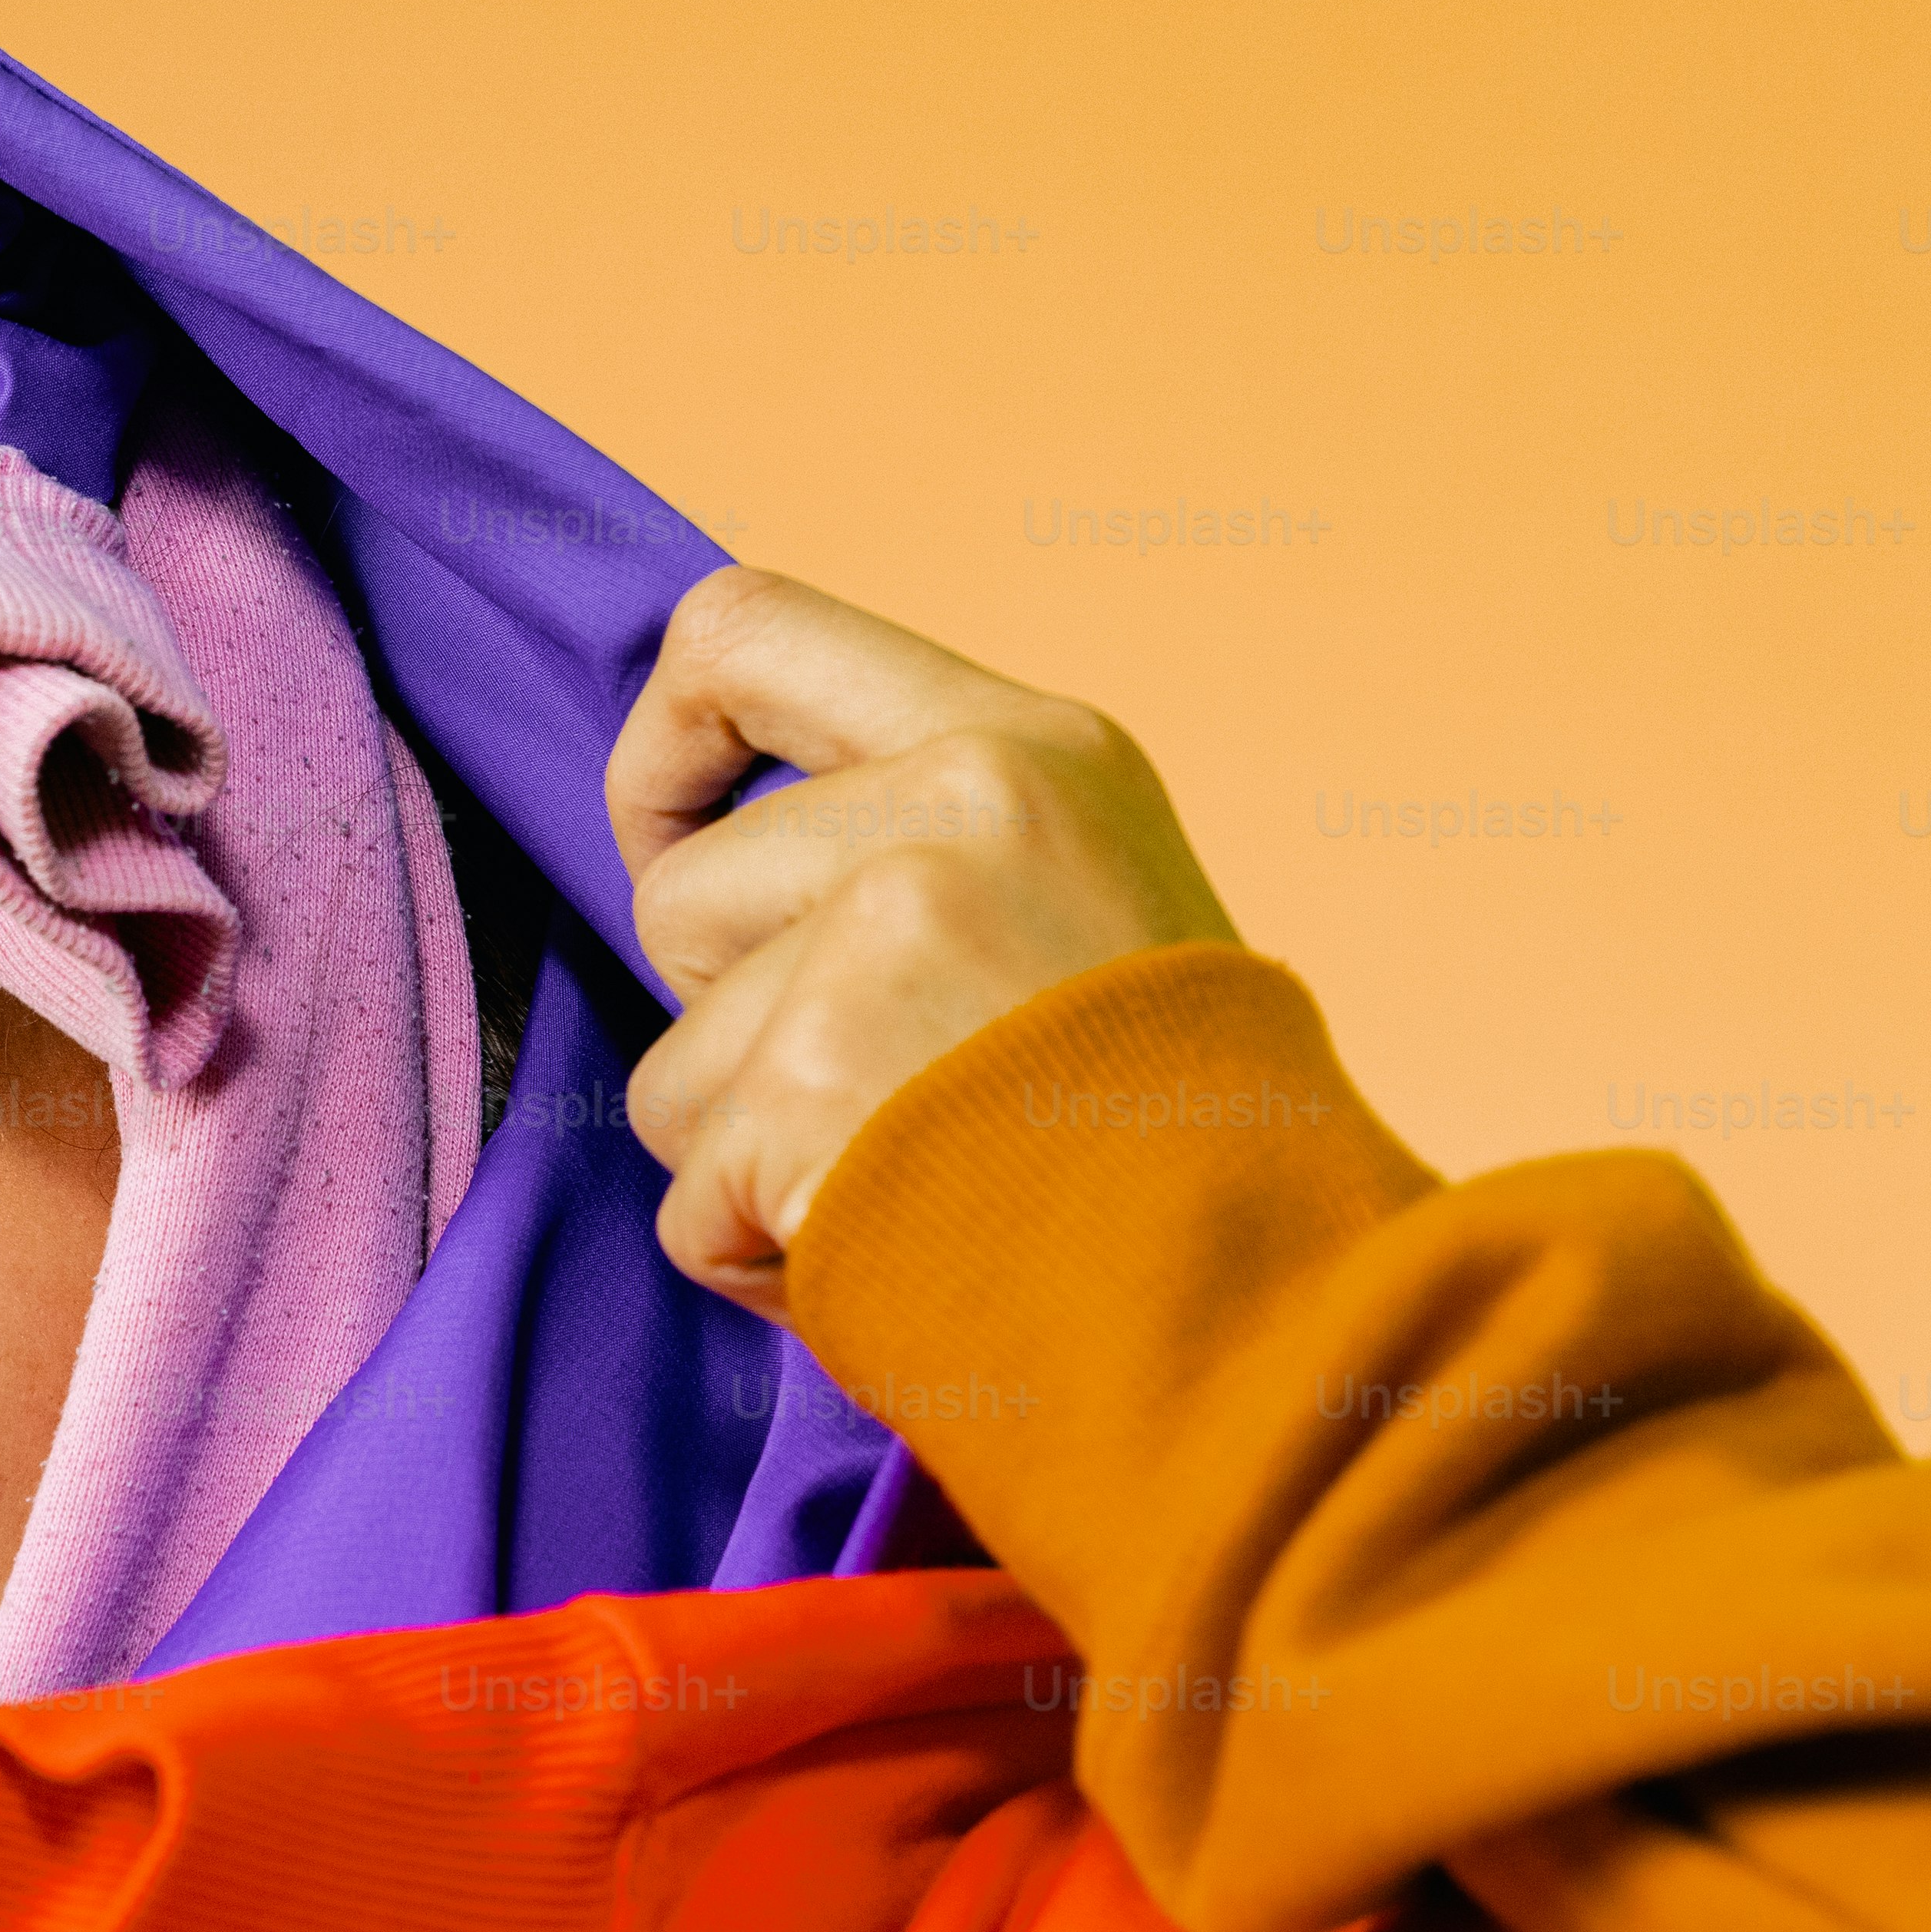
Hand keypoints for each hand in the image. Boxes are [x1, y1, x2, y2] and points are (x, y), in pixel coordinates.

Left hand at [604, 566, 1238, 1307]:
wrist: (1271, 1302)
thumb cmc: (1185, 1137)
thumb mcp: (1093, 897)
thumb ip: (929, 836)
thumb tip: (724, 833)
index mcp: (1024, 745)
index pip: (742, 629)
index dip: (659, 750)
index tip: (671, 843)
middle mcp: (952, 813)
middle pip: (680, 899)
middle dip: (734, 1031)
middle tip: (889, 1096)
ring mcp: (877, 949)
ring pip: (669, 1070)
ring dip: (753, 1166)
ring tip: (913, 1189)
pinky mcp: (813, 1094)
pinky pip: (688, 1205)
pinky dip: (765, 1266)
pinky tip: (893, 1260)